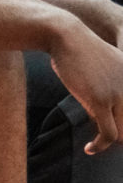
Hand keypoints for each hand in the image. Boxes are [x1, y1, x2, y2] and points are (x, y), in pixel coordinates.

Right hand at [49, 25, 122, 153]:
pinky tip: (90, 148)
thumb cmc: (77, 50)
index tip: (113, 134)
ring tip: (97, 145)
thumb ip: (111, 87)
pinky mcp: (101, 100)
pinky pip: (109, 133)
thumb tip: (103, 114)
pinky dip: (100, 145)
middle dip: (120, 136)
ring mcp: (119, 94)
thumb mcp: (103, 67)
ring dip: (110, 142)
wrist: (65, 34)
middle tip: (103, 141)